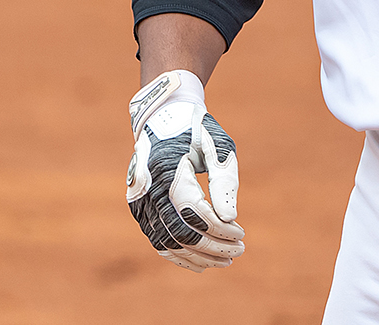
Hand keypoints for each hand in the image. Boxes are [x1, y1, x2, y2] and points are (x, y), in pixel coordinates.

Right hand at [126, 69, 245, 271]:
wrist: (161, 117)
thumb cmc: (195, 130)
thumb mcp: (217, 144)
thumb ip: (224, 179)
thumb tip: (230, 217)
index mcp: (167, 168)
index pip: (194, 212)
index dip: (219, 229)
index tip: (241, 234)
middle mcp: (148, 187)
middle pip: (179, 231)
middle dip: (212, 246)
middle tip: (239, 250)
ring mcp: (139, 200)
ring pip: (166, 241)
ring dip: (197, 255)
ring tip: (225, 259)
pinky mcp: (138, 208)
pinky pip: (156, 238)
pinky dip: (178, 254)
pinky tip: (201, 262)